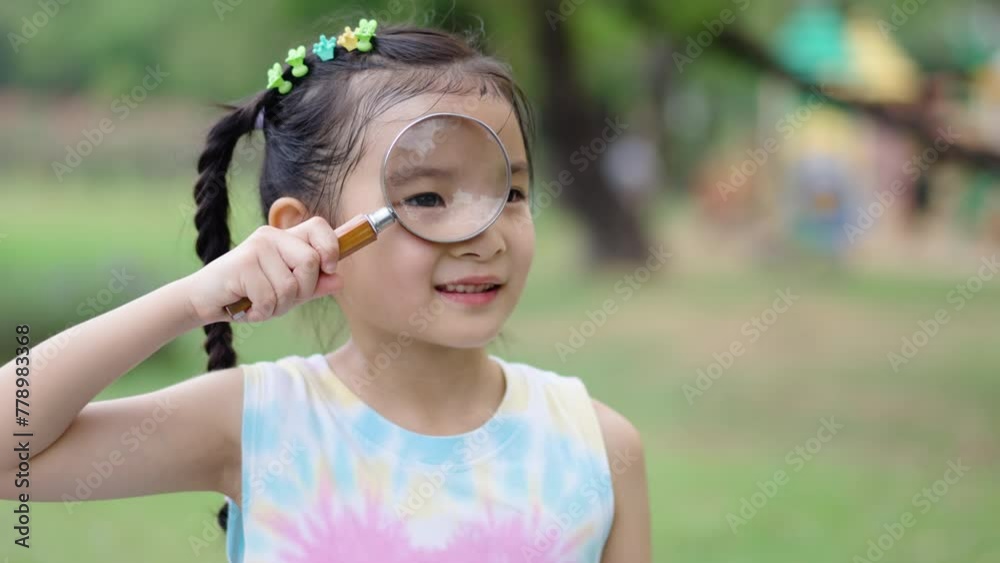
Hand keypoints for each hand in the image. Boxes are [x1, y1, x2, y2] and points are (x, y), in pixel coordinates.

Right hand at [183, 216, 342, 324]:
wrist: (203, 301)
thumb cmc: (248, 294)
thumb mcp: (286, 291)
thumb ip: (313, 285)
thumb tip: (340, 280)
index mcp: (285, 238)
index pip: (319, 226)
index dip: (330, 248)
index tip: (329, 269)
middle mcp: (271, 236)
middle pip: (310, 263)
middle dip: (301, 292)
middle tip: (279, 299)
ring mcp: (256, 247)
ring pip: (290, 286)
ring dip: (278, 307)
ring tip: (258, 303)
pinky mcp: (243, 264)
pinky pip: (270, 298)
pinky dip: (261, 312)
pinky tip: (247, 307)